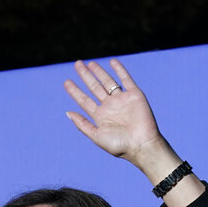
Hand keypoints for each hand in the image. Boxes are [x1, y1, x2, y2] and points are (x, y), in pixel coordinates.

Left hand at [66, 58, 203, 206]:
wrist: (141, 144)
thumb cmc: (119, 145)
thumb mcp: (96, 135)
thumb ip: (82, 124)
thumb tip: (67, 112)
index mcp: (100, 116)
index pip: (84, 100)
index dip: (75, 91)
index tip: (66, 82)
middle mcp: (110, 106)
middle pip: (94, 87)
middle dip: (85, 76)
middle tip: (77, 64)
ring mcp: (122, 100)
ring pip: (108, 82)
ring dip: (99, 72)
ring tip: (89, 63)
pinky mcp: (134, 95)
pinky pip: (126, 79)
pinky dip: (120, 70)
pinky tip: (112, 62)